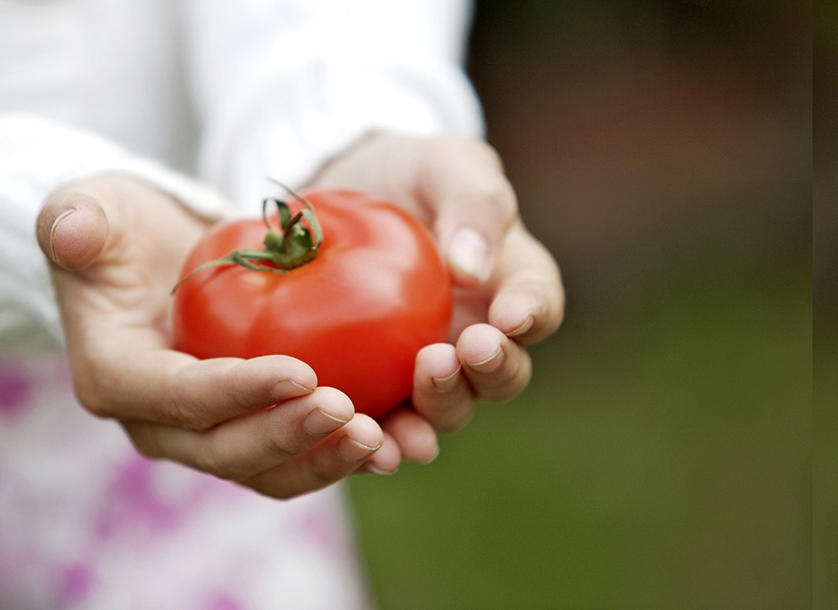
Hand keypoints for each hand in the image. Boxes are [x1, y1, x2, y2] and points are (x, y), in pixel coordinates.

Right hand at [36, 175, 384, 497]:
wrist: (151, 256)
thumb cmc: (120, 227)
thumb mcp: (91, 206)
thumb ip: (75, 218)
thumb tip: (72, 231)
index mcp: (116, 376)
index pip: (178, 397)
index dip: (238, 393)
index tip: (304, 372)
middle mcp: (157, 421)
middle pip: (225, 451)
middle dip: (289, 438)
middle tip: (350, 412)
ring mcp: (202, 432)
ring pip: (264, 469)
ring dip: (321, 460)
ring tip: (379, 437)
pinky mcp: (244, 427)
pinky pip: (291, 454)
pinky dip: (334, 452)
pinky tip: (388, 434)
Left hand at [310, 132, 564, 444]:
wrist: (341, 197)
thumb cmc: (411, 174)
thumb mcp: (446, 165)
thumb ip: (472, 203)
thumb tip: (472, 269)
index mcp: (511, 285)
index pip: (537, 307)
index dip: (531, 315)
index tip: (510, 314)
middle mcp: (478, 337)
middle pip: (501, 375)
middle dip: (487, 371)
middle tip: (458, 351)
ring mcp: (427, 368)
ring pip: (449, 409)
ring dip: (438, 409)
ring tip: (416, 403)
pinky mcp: (376, 386)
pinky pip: (387, 423)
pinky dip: (384, 441)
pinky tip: (369, 446)